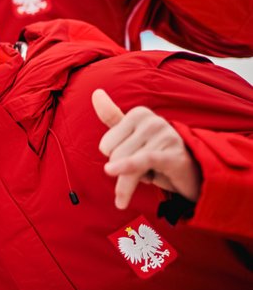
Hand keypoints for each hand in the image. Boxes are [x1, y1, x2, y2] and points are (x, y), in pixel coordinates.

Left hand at [93, 89, 200, 209]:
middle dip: (124, 171)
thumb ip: (112, 116)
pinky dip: (128, 171)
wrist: (193, 174)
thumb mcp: (133, 136)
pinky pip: (144, 161)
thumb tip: (96, 93)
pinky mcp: (174, 154)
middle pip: (116, 155)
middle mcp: (152, 121)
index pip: (106, 145)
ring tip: (147, 179)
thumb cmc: (157, 153)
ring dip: (132, 181)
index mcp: (139, 114)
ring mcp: (165, 136)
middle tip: (145, 170)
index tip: (134, 158)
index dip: (116, 159)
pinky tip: (120, 196)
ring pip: (128, 163)